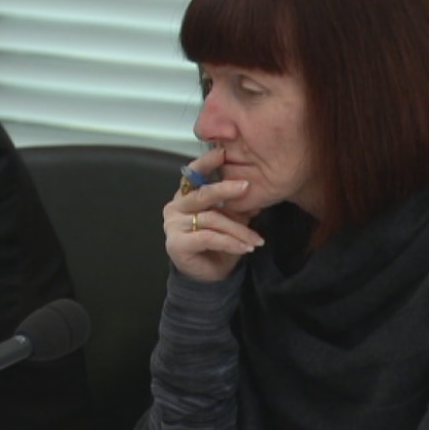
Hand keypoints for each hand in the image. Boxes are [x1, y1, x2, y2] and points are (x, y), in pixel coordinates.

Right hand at [163, 148, 264, 281]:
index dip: (206, 163)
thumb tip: (255, 194)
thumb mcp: (231, 221)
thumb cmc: (216, 246)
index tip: (222, 153)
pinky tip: (245, 248)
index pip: (193, 175)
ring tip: (255, 239)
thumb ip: (237, 207)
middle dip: (226, 189)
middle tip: (246, 186)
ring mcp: (173, 225)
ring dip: (238, 229)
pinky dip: (230, 242)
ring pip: (212, 219)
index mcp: (185, 197)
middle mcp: (175, 207)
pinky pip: (209, 237)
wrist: (207, 277)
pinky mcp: (177, 243)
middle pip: (202, 194)